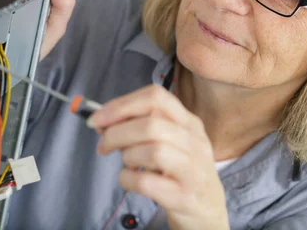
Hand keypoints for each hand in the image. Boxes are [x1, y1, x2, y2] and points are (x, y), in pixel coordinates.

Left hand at [87, 85, 229, 229]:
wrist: (207, 209)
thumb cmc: (179, 170)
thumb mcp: (169, 142)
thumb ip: (140, 127)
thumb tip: (102, 121)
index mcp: (189, 121)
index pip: (156, 97)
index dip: (122, 105)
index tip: (99, 117)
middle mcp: (195, 141)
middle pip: (150, 124)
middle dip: (116, 133)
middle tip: (103, 145)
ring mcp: (192, 169)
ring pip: (152, 151)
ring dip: (127, 156)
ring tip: (127, 163)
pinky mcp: (184, 196)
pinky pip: (146, 182)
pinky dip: (127, 179)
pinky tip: (130, 179)